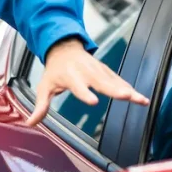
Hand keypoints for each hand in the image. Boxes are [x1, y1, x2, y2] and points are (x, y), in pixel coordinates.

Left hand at [26, 38, 148, 126]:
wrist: (64, 48)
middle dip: (115, 89)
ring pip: (114, 81)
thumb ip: (40, 106)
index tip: (93, 102)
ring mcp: (98, 70)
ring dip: (128, 90)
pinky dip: (130, 88)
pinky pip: (119, 81)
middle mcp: (87, 72)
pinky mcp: (106, 71)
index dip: (85, 93)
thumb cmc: (54, 71)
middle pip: (102, 82)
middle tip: (127, 97)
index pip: (78, 86)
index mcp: (70, 76)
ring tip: (141, 100)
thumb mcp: (44, 87)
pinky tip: (141, 98)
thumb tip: (30, 123)